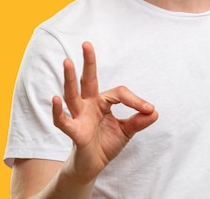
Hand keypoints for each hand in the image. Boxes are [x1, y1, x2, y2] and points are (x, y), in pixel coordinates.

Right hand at [52, 41, 157, 182]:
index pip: (119, 93)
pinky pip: (63, 120)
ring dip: (69, 79)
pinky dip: (58, 111)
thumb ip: (139, 121)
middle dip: (88, 62)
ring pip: (73, 95)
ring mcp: (80, 117)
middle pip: (88, 80)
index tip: (148, 109)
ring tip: (67, 62)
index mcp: (102, 102)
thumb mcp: (126, 130)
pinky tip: (55, 98)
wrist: (93, 165)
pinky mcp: (74, 132)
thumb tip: (154, 111)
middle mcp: (89, 105)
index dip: (135, 100)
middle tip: (86, 44)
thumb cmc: (106, 143)